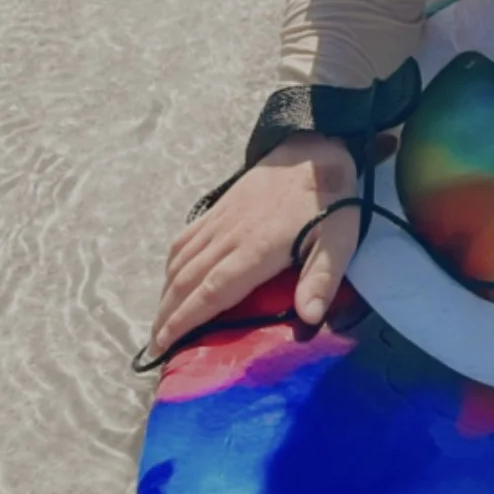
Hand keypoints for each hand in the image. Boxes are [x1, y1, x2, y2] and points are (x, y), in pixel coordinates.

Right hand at [148, 134, 359, 357]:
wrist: (315, 149)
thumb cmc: (331, 202)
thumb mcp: (339, 242)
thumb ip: (321, 280)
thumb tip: (309, 318)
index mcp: (256, 250)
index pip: (211, 292)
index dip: (184, 320)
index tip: (163, 343)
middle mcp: (229, 236)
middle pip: (187, 281)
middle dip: (166, 315)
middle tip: (154, 345)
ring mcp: (220, 220)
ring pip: (182, 260)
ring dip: (166, 292)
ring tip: (159, 320)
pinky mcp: (219, 208)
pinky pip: (186, 238)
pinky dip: (172, 262)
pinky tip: (171, 278)